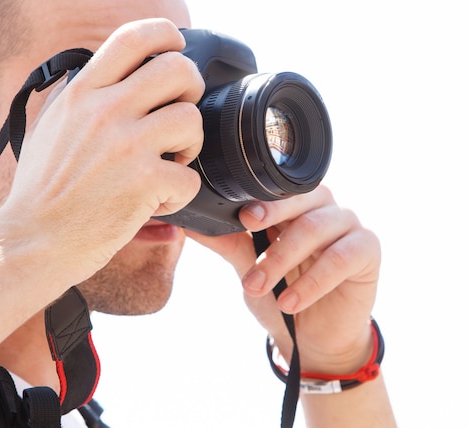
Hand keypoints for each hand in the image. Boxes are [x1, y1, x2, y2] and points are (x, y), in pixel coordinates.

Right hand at [0, 18, 204, 288]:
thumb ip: (80, 97)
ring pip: (192, 120)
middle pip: (178, 70)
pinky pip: (190, 177)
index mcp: (81, 93)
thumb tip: (111, 76)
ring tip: (170, 164)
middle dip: (190, 92)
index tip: (176, 47)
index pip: (133, 38)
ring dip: (190, 145)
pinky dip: (181, 194)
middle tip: (178, 118)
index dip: (166, 35)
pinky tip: (159, 202)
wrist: (31, 241)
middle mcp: (104, 111)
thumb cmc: (41, 190)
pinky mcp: (143, 182)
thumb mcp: (51, 128)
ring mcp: (125, 145)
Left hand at [186, 186, 381, 373]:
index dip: (262, 199)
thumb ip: (228, 243)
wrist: (312, 339)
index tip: (242, 217)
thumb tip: (190, 225)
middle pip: (301, 199)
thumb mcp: (249, 268)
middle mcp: (323, 209)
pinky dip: (312, 281)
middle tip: (249, 232)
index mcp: (295, 206)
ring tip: (257, 285)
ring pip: (316, 228)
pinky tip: (289, 301)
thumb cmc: (281, 295)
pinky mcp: (367, 251)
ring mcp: (348, 227)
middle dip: (272, 218)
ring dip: (282, 258)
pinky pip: (341, 257)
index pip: (279, 190)